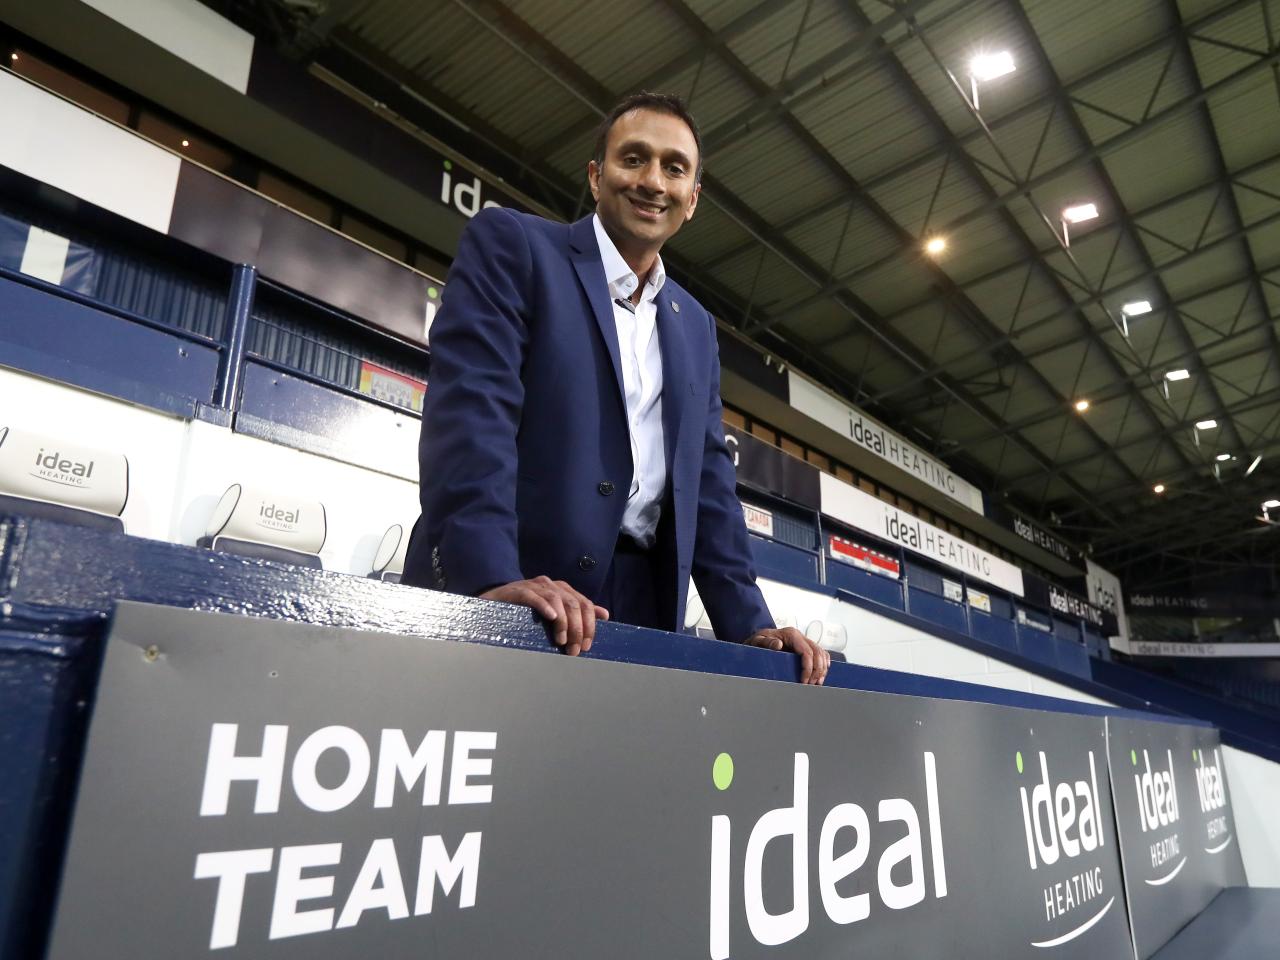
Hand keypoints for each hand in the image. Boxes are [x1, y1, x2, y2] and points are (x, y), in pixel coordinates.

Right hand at [480, 576, 608, 656]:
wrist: (494, 603)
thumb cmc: (525, 611)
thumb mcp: (554, 612)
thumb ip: (579, 612)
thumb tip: (605, 614)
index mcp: (562, 589)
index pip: (584, 604)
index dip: (589, 625)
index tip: (587, 646)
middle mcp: (551, 585)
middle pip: (573, 604)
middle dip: (577, 628)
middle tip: (574, 650)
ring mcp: (535, 586)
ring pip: (557, 600)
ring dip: (563, 622)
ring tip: (561, 641)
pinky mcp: (519, 590)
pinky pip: (535, 597)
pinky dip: (545, 606)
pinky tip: (551, 618)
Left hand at [743, 627, 829, 684]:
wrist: (757, 640)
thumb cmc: (757, 642)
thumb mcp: (757, 641)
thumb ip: (766, 642)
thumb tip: (778, 645)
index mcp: (791, 634)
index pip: (807, 651)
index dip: (808, 668)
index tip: (804, 681)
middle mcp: (799, 636)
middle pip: (817, 653)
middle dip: (817, 670)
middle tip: (810, 685)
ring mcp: (804, 640)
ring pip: (821, 653)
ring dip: (822, 669)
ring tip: (816, 683)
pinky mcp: (805, 646)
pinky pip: (820, 654)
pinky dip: (824, 664)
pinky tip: (821, 675)